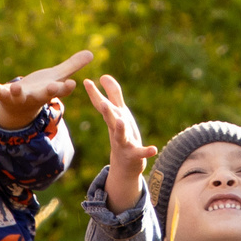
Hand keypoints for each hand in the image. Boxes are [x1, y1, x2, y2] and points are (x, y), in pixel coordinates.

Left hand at [0, 48, 96, 130]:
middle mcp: (36, 96)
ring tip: (15, 86)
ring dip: (16, 92)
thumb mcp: (57, 77)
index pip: (61, 91)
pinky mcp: (4, 95)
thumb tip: (91, 53)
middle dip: (48, 91)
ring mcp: (19, 97)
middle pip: (43, 95)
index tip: (74, 83)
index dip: (66, 88)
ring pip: (19, 96)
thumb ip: (72, 66)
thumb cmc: (41, 89)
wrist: (19, 108)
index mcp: (49, 91)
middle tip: (54, 87)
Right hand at [88, 76, 155, 211]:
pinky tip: (153, 149)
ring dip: (121, 129)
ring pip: (121, 135)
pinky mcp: (135, 155)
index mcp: (113, 119)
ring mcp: (125, 143)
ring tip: (121, 121)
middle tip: (102, 102)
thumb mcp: (118, 113)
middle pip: (110, 119)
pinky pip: (141, 153)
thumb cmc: (122, 134)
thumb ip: (113, 94)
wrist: (124, 165)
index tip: (86, 81)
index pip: (102, 105)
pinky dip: (146, 152)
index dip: (95, 94)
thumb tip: (103, 76)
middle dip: (106, 111)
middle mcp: (116, 130)